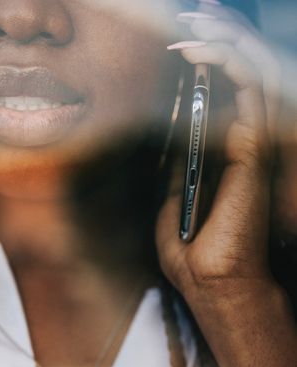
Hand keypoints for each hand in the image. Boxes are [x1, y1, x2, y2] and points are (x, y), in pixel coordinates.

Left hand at [156, 1, 281, 308]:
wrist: (213, 284)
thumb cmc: (194, 258)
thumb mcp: (171, 207)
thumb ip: (175, 172)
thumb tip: (166, 144)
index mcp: (223, 162)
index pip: (216, 103)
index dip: (198, 72)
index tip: (173, 49)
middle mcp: (242, 148)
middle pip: (232, 83)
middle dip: (210, 47)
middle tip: (182, 22)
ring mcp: (253, 147)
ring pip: (245, 78)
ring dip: (219, 45)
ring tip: (189, 25)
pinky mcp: (256, 150)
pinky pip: (249, 91)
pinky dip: (228, 64)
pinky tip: (202, 48)